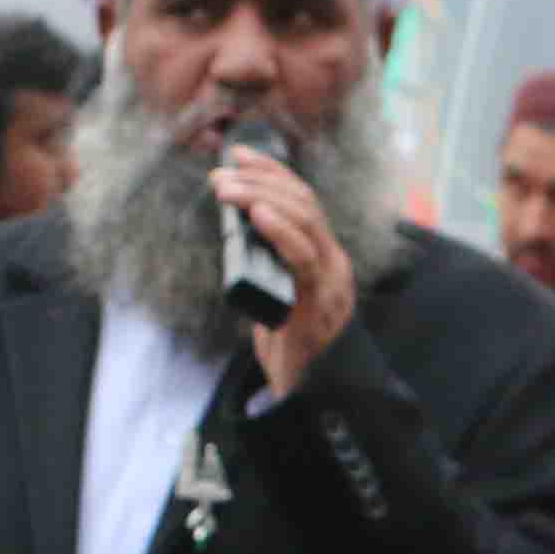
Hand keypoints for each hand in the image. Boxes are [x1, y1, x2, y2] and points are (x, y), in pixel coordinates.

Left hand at [211, 146, 355, 396]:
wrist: (314, 397)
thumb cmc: (291, 351)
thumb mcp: (276, 297)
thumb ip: (267, 267)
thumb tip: (238, 233)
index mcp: (325, 259)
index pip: (304, 201)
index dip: (273, 173)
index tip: (240, 156)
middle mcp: (333, 264)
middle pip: (304, 204)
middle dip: (260, 182)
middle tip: (221, 176)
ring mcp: (329, 283)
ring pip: (304, 223)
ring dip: (261, 199)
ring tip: (228, 189)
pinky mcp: (317, 305)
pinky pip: (302, 259)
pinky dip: (280, 232)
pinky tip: (257, 215)